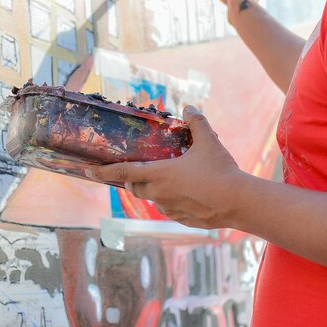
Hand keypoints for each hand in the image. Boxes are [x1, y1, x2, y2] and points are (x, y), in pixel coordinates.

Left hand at [85, 106, 245, 229]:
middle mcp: (158, 194)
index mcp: (158, 174)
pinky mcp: (182, 219)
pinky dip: (170, 202)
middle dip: (131, 180)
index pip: (122, 172)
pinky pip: (169, 210)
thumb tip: (189, 107)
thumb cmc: (220, 171)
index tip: (88, 171)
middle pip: (133, 187)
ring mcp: (169, 209)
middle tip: (137, 171)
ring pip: (151, 200)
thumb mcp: (208, 141)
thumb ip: (196, 123)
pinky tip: (186, 195)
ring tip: (166, 181)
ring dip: (152, 191)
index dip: (103, 172)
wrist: (239, 202)